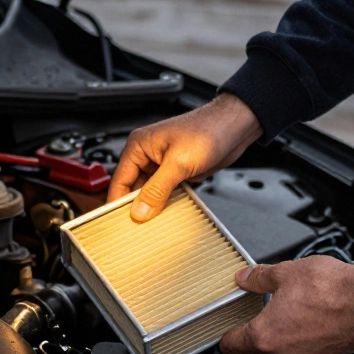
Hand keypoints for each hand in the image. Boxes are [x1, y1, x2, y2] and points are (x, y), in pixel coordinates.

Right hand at [108, 93, 262, 221]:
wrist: (235, 127)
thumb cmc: (208, 130)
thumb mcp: (178, 163)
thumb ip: (156, 189)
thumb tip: (140, 210)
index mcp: (139, 146)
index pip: (119, 180)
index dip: (118, 202)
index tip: (121, 222)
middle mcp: (148, 156)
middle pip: (133, 189)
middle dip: (137, 207)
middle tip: (140, 226)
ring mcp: (163, 165)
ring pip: (150, 193)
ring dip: (153, 206)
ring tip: (155, 221)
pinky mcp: (177, 173)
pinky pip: (166, 193)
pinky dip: (167, 203)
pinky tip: (170, 213)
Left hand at [219, 256, 353, 353]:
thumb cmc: (331, 290)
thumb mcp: (286, 273)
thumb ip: (259, 277)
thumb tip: (245, 277)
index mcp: (265, 336)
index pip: (232, 346)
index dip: (225, 337)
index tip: (226, 332)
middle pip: (257, 349)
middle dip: (258, 331)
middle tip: (263, 311)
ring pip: (282, 351)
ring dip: (282, 335)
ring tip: (292, 310)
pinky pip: (303, 351)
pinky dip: (302, 338)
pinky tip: (310, 318)